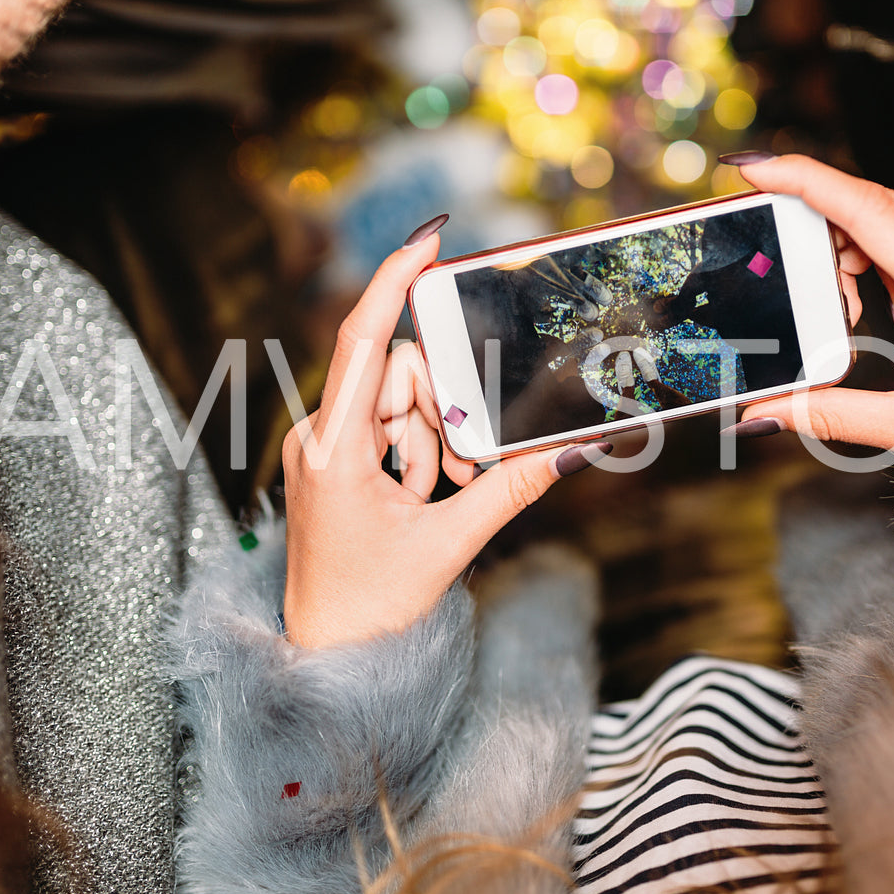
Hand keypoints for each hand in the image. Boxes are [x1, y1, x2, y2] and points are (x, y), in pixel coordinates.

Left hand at [281, 230, 604, 648]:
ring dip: (431, 441)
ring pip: (399, 402)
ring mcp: (324, 449)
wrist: (328, 654)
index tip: (428, 239)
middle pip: (399, 376)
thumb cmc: (371, 608)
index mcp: (334, 450)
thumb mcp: (450, 542)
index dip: (393, 282)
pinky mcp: (333, 461)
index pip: (362, 341)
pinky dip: (417, 453)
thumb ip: (512, 489)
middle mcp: (319, 438)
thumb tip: (574, 449)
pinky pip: (388, 429)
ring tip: (433, 499)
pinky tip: (418, 497)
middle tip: (454, 476)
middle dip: (441, 413)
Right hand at [734, 155, 893, 469]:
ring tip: (849, 302)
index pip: (870, 211)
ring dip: (860, 238)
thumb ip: (837, 415)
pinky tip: (890, 294)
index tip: (757, 169)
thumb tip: (767, 414)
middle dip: (820, 216)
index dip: (806, 181)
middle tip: (782, 249)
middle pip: (881, 203)